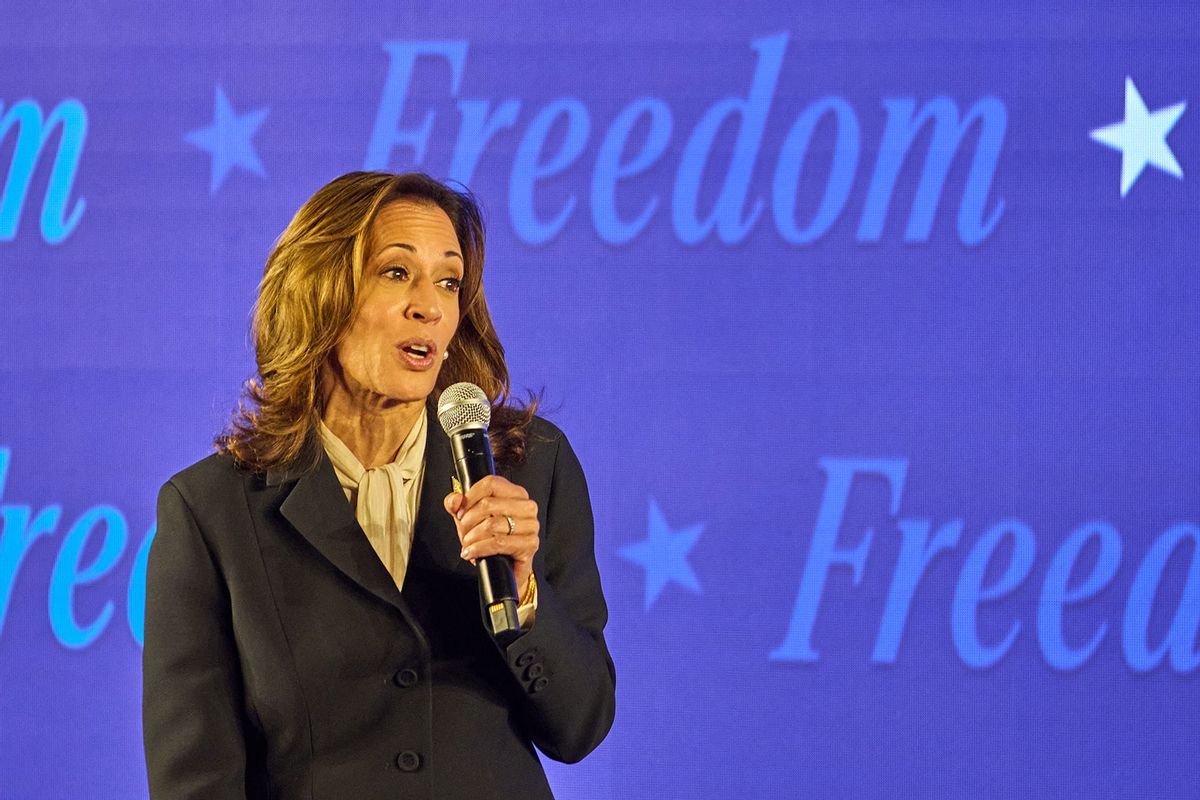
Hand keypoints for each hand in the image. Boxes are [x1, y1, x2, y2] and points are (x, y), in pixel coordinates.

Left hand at [444, 475, 539, 591]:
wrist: (506, 567)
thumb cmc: (490, 538)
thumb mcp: (469, 518)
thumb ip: (456, 504)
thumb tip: (455, 499)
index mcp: (516, 493)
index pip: (490, 483)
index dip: (470, 497)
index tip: (460, 512)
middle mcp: (527, 506)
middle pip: (488, 504)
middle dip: (468, 521)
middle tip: (463, 532)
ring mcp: (531, 525)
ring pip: (492, 524)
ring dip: (472, 537)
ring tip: (467, 544)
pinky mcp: (530, 544)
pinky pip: (498, 543)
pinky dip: (479, 548)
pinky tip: (471, 553)